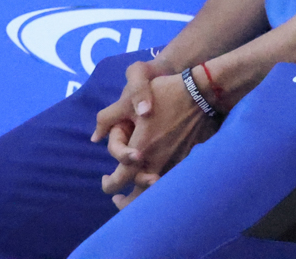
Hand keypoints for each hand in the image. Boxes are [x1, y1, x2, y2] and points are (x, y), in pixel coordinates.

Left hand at [91, 58, 216, 206]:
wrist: (201, 93)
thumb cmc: (163, 94)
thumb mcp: (128, 102)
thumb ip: (106, 119)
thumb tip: (94, 138)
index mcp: (141, 149)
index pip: (121, 178)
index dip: (109, 184)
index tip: (105, 179)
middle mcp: (158, 161)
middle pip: (140, 196)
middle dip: (126, 202)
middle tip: (118, 199)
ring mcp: (176, 163)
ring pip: (158, 192)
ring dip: (145, 196)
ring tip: (138, 195)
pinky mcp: (189, 160)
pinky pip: (174, 181)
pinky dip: (163, 187)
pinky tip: (157, 180)